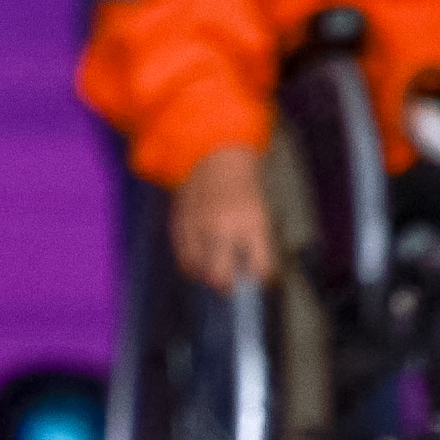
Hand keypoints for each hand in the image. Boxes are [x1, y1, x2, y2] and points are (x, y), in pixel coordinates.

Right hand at [171, 152, 275, 290]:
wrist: (214, 154)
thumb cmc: (242, 185)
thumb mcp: (259, 213)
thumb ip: (256, 244)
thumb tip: (250, 274)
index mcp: (251, 223)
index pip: (258, 267)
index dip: (257, 275)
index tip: (254, 274)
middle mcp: (223, 227)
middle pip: (221, 277)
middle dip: (227, 285)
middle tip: (230, 284)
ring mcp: (198, 226)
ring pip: (198, 270)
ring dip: (206, 275)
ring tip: (212, 270)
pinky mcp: (180, 222)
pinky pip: (183, 256)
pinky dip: (190, 263)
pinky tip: (197, 261)